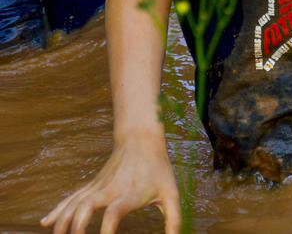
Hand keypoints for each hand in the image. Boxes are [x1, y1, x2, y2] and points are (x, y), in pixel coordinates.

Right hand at [41, 135, 180, 233]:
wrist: (141, 138)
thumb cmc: (157, 168)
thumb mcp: (171, 193)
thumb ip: (174, 220)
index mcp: (129, 193)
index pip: (114, 212)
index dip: (108, 228)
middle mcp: (110, 189)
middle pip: (86, 205)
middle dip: (76, 226)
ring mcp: (98, 185)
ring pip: (74, 202)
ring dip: (62, 221)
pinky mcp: (92, 184)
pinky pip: (71, 197)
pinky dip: (58, 209)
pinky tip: (46, 222)